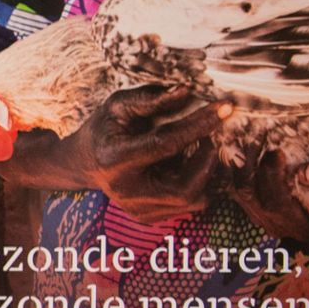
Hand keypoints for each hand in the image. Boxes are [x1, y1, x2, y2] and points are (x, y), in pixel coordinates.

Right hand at [79, 85, 218, 221]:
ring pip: (192, 200)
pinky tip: (184, 168)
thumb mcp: (119, 106)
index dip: (199, 124)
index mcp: (115, 159)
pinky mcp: (148, 216)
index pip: (166, 144)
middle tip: (210, 140)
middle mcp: (127, 191)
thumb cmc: (105, 130)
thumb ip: (151, 98)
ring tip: (196, 152)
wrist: (83, 163)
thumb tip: (186, 91)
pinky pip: (188, 204)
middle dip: (207, 162)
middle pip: (185, 188)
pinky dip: (196, 183)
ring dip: (204, 173)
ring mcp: (137, 209)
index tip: (224, 108)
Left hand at [236, 147, 308, 255]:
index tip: (277, 152)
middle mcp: (280, 224)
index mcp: (305, 223)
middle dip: (249, 168)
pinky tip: (242, 147)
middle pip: (251, 197)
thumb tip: (308, 173)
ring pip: (240, 193)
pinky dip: (238, 169)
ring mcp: (264, 216)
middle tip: (254, 139)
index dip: (273, 177)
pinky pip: (238, 188)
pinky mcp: (255, 205)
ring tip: (245, 140)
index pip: (277, 204)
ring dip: (240, 166)